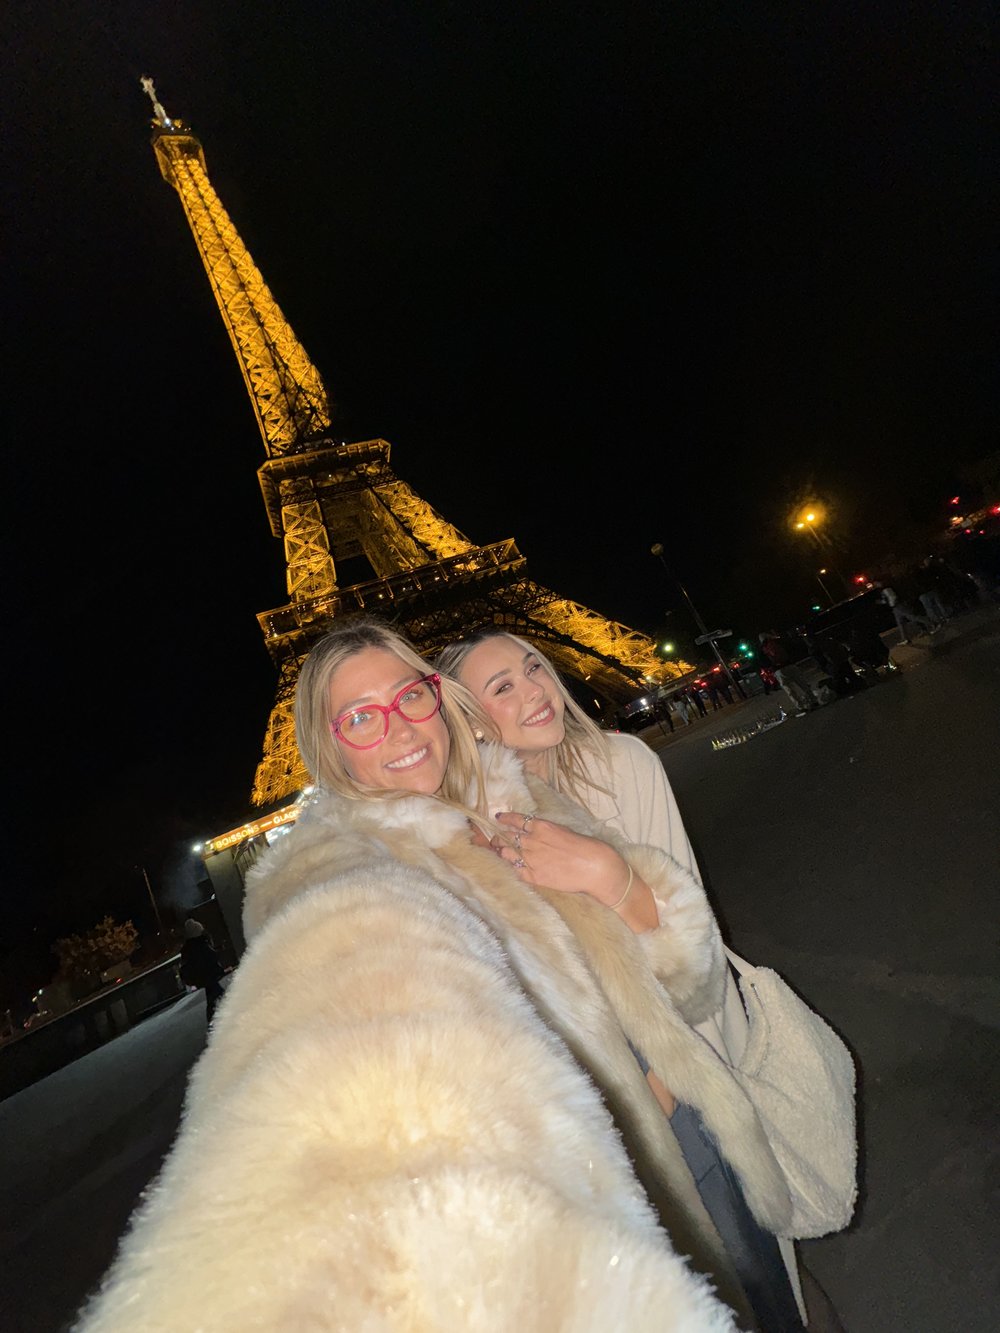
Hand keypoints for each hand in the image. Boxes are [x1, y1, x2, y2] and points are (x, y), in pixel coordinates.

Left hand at [488, 811, 631, 907]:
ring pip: (507, 854)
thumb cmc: (586, 847)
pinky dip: (513, 868)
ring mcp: (532, 860)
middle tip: (496, 839)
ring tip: (500, 852)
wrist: (595, 868)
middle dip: (499, 838)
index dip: (506, 818)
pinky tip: (512, 867)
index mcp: (542, 827)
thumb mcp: (565, 831)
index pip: (517, 820)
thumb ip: (548, 832)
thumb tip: (538, 832)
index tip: (499, 817)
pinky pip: (516, 871)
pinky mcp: (535, 877)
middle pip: (507, 837)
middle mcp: (533, 842)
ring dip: (502, 852)